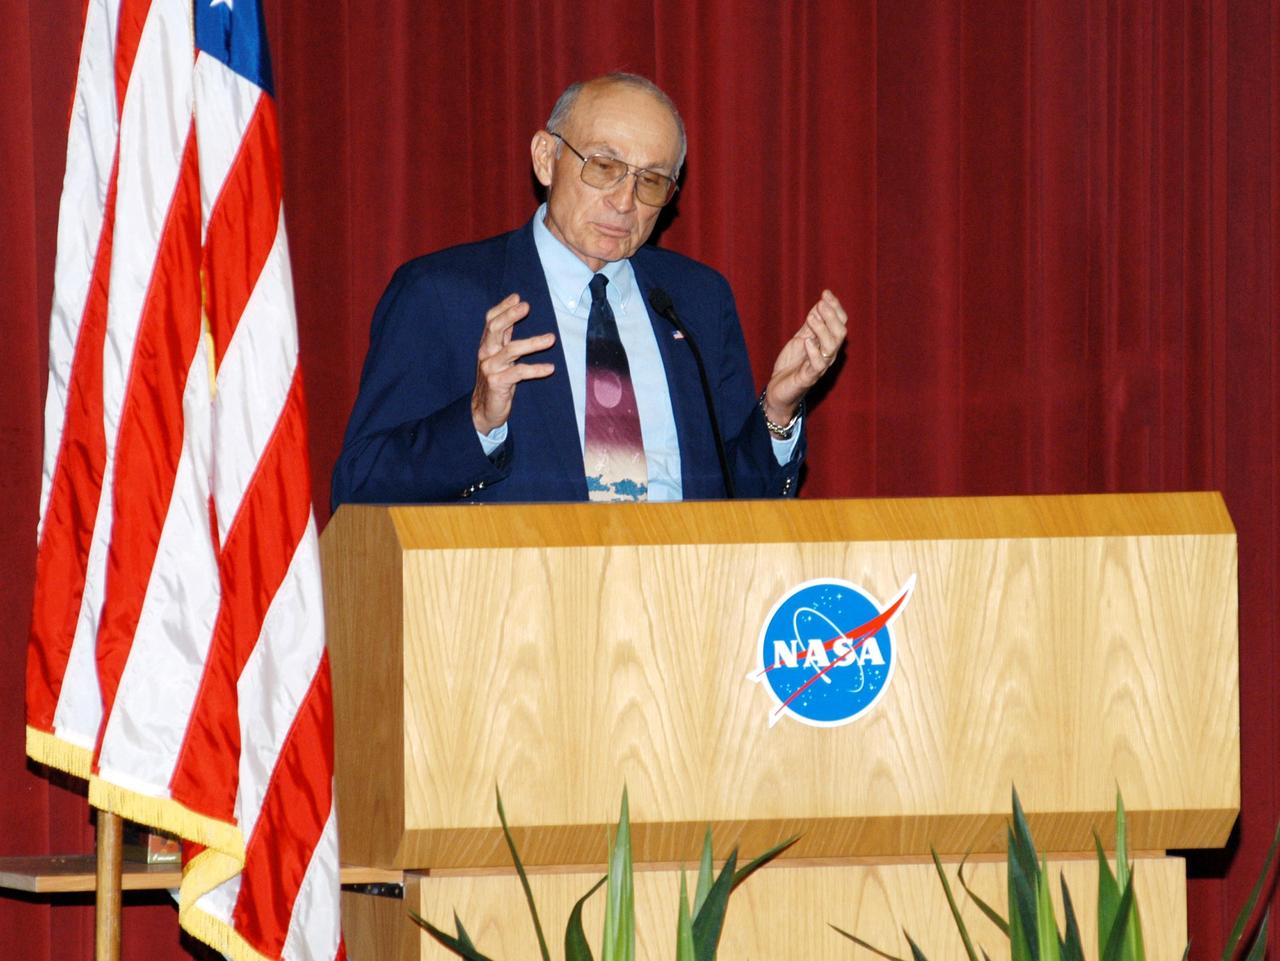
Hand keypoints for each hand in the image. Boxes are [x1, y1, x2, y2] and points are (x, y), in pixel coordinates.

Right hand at [471, 293, 555, 434]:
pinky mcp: (498, 383)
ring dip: (533, 343)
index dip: (503, 307)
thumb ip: (505, 336)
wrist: (483, 409)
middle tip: (527, 306)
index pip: (491, 320)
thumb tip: (514, 312)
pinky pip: (519, 373)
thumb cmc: (496, 379)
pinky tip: (550, 368)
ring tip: (551, 338)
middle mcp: (486, 353)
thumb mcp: (499, 355)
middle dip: (510, 315)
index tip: (517, 297)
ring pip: (511, 350)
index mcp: (486, 344)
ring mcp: (490, 368)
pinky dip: (536, 369)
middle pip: (495, 329)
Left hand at [763, 289, 847, 424]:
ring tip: (811, 318)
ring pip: (831, 347)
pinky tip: (807, 341)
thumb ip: (811, 324)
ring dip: (822, 330)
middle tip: (820, 304)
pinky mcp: (809, 378)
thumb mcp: (802, 338)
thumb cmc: (792, 364)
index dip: (835, 308)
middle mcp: (828, 355)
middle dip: (831, 316)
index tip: (826, 293)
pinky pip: (817, 365)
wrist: (779, 389)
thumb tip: (820, 303)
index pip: (840, 323)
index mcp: (828, 344)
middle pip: (840, 333)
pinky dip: (813, 352)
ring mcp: (820, 367)